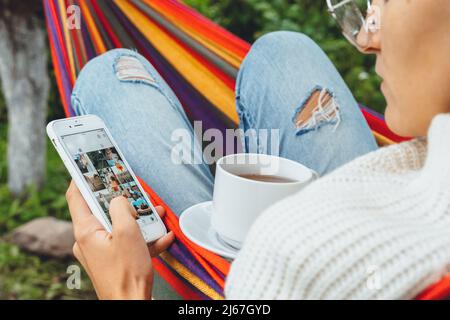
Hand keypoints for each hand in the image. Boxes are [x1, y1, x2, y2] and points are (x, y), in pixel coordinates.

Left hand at [66, 181, 174, 299]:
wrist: (132, 303)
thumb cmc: (127, 274)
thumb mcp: (128, 232)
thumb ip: (122, 208)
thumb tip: (119, 199)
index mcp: (86, 230)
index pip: (76, 196)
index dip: (82, 178)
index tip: (88, 165)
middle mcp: (89, 240)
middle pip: (102, 210)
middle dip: (123, 200)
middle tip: (135, 192)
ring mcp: (100, 251)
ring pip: (117, 225)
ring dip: (138, 220)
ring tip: (157, 215)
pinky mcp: (112, 260)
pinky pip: (126, 242)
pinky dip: (142, 238)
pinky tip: (161, 237)